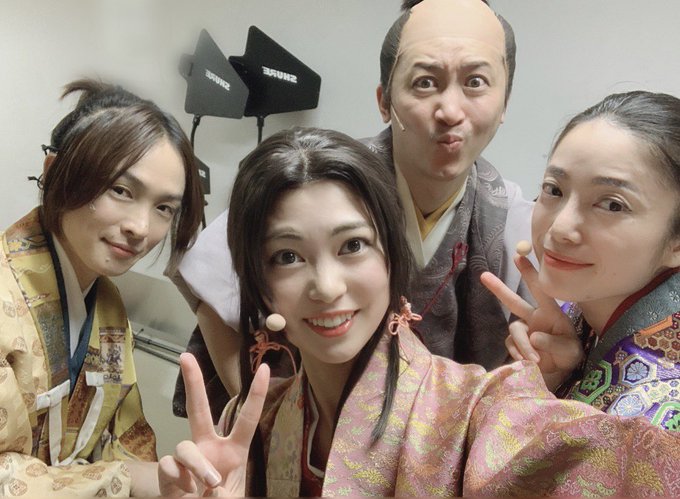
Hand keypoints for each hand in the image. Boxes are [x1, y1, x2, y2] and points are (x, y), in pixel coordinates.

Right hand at [158, 353, 268, 496]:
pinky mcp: (168, 474)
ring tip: (209, 486)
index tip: (265, 368)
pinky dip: (178, 478)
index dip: (256, 395)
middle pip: (199, 409)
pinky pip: (169, 464)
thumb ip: (228, 493)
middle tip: (185, 356)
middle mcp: (209, 448)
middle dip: (192, 382)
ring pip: (185, 445)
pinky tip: (185, 491)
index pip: (247, 420)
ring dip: (198, 465)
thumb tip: (209, 482)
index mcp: (234, 452)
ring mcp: (187, 460)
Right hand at [480, 255, 582, 390]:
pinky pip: (511, 345)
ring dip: (523, 345)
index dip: (530, 274)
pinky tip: (527, 361)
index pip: (541, 290)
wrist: (561, 372)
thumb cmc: (569, 355)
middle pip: (513, 301)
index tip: (519, 257)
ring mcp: (524, 330)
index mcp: (550, 313)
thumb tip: (534, 337)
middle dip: (499, 289)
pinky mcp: (516, 344)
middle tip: (484, 276)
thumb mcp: (570, 351)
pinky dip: (519, 354)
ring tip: (534, 360)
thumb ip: (554, 343)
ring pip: (515, 330)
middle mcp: (534, 318)